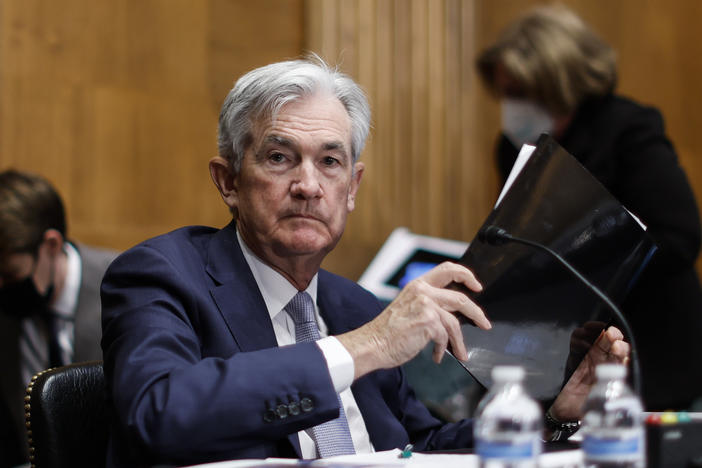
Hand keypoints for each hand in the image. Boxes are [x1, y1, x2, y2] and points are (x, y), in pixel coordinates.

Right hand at [337, 262, 489, 378]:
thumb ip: (428, 303)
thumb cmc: (388, 331)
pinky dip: (444, 349)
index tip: (477, 286)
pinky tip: (437, 355)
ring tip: (460, 352)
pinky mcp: (428, 322)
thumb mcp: (408, 307)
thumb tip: (451, 313)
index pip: (447, 269)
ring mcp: (426, 305)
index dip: (466, 275)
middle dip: (476, 313)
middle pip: (460, 298)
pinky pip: (445, 337)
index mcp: (418, 285)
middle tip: (484, 323)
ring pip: (455, 322)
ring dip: (459, 341)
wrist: (373, 344)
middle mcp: (422, 291)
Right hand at [549, 325, 630, 420]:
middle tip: (609, 333)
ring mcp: (590, 359)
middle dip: (611, 335)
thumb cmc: (589, 411)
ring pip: (595, 337)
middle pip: (611, 343)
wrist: (567, 413)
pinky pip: (577, 342)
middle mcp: (605, 364)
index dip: (621, 349)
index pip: (623, 357)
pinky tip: (580, 343)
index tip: (617, 347)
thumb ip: (612, 397)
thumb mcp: (605, 405)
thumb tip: (617, 388)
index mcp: (616, 374)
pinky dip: (578, 338)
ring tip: (591, 330)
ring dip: (595, 330)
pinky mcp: (576, 358)